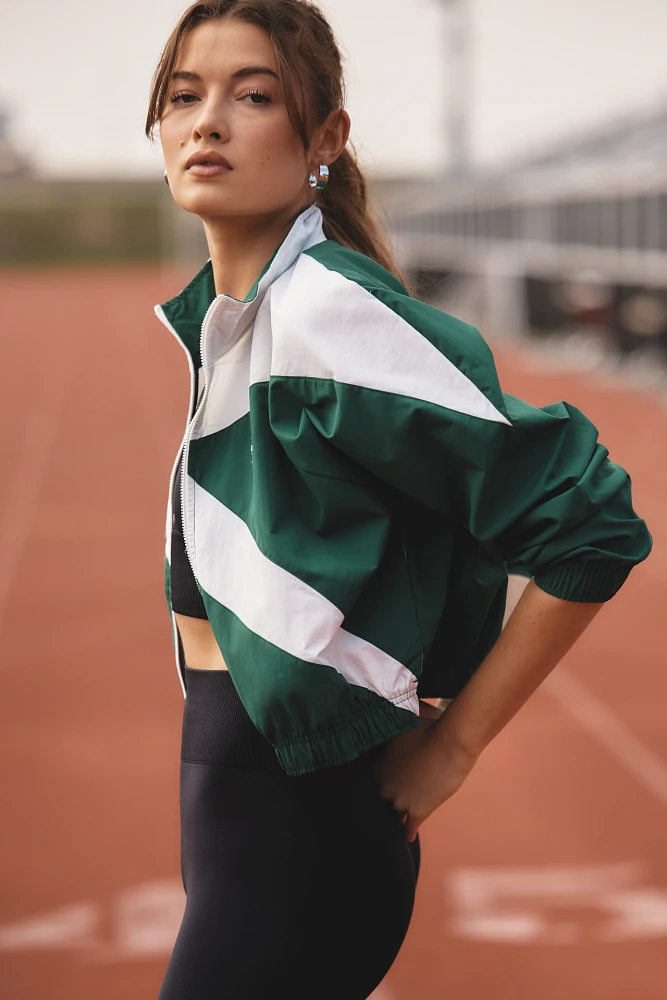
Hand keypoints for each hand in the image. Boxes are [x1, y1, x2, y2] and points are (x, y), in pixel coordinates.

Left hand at [371, 711, 477, 842]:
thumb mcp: (405, 722)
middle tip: (398, 798)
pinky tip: (407, 838)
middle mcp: (383, 785)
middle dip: (391, 796)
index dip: (384, 780)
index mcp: (378, 765)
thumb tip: (387, 703)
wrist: (451, 742)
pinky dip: (407, 833)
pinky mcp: (417, 811)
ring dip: (400, 813)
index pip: (375, 779)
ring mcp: (399, 800)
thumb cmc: (430, 725)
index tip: (388, 782)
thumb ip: (393, 721)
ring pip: (395, 812)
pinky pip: (408, 828)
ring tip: (397, 821)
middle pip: (384, 797)